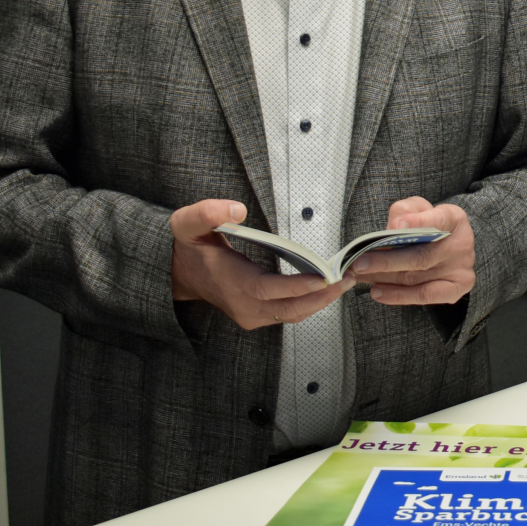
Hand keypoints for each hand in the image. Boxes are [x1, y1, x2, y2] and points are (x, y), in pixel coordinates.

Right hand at [170, 199, 351, 330]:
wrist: (177, 274)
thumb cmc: (189, 247)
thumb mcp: (187, 224)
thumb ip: (207, 212)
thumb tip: (237, 209)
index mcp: (234, 284)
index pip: (271, 290)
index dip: (300, 286)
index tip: (327, 277)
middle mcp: (245, 306)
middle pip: (291, 308)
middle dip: (323, 295)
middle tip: (349, 278)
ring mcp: (251, 315)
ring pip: (293, 314)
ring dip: (321, 301)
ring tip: (345, 282)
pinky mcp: (256, 316)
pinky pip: (289, 314)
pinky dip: (310, 303)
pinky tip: (327, 288)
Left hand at [346, 198, 475, 305]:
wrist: (450, 245)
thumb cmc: (429, 225)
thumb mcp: (418, 209)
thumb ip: (406, 211)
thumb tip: (395, 226)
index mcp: (454, 218)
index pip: (438, 219)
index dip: (418, 222)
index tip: (395, 225)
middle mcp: (462, 244)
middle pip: (421, 256)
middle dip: (386, 260)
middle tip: (359, 263)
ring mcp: (461, 268)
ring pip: (416, 277)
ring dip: (384, 278)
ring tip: (359, 276)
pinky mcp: (457, 288)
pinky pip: (424, 295)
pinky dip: (398, 296)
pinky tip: (377, 292)